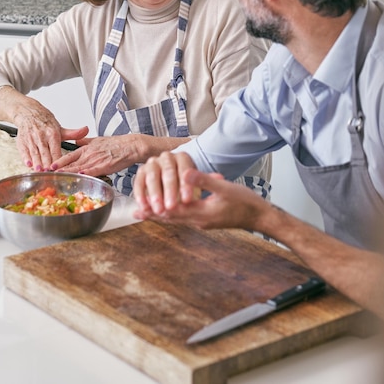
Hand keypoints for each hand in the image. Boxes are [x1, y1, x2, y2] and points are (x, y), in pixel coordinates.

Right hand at [0, 85, 88, 170]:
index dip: (58, 160)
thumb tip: (86, 130)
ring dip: (37, 163)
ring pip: (35, 153)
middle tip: (50, 173)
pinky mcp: (22, 141)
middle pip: (45, 153)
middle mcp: (41, 136)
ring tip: (40, 171)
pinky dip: (26, 158)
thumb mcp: (60, 128)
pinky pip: (24, 151)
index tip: (61, 168)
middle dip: (47, 164)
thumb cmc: (45, 123)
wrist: (29, 112)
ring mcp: (31, 139)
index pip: (56, 150)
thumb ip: (73, 133)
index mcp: (52, 133)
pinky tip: (29, 164)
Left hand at [51, 134, 138, 175]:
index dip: (59, 161)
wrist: (130, 146)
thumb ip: (85, 141)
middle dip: (59, 168)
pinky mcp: (105, 165)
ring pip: (80, 167)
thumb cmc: (116, 145)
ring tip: (58, 176)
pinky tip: (80, 175)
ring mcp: (96, 160)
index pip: (70, 155)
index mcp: (87, 148)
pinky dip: (86, 173)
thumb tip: (76, 140)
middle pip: (71, 163)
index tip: (49, 166)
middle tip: (48, 173)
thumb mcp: (98, 140)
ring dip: (68, 172)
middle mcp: (89, 154)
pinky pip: (94, 170)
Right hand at [134, 151, 203, 215]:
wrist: (171, 185)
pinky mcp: (141, 171)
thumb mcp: (191, 189)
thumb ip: (189, 195)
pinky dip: (141, 196)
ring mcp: (152, 163)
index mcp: (183, 158)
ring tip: (158, 211)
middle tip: (171, 207)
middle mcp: (167, 157)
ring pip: (152, 177)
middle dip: (170, 191)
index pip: (185, 169)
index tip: (187, 201)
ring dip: (155, 195)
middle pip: (168, 172)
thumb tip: (187, 202)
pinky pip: (139, 183)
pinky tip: (145, 209)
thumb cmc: (184, 188)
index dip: (186, 186)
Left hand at [134, 164, 268, 229]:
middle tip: (136, 212)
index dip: (155, 208)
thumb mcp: (224, 188)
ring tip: (147, 212)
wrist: (260, 217)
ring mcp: (203, 222)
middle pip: (171, 218)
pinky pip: (186, 218)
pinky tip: (172, 209)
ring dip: (162, 215)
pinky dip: (174, 214)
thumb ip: (203, 181)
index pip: (172, 211)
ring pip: (177, 219)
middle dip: (154, 214)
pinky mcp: (207, 220)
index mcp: (201, 213)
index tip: (140, 206)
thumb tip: (185, 174)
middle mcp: (199, 221)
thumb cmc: (245, 202)